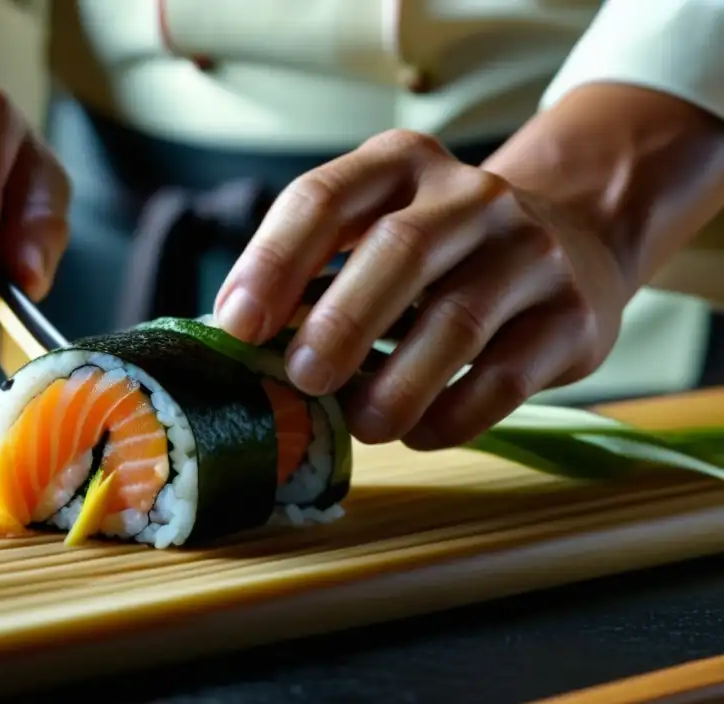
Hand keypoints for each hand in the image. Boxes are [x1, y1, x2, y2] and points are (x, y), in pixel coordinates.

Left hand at [213, 130, 629, 447]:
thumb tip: (240, 348)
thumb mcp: (380, 230)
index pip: (323, 197)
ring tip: (361, 425)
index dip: (273, 261)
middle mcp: (471, 195)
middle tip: (302, 381)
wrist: (574, 242)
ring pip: (455, 322)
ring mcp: (531, 251)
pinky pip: (504, 378)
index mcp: (401, 163)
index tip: (237, 326)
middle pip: (397, 251)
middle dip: (340, 324)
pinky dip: (450, 416)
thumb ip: (317, 275)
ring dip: (395, 386)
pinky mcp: (572, 316)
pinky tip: (418, 432)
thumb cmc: (441, 253)